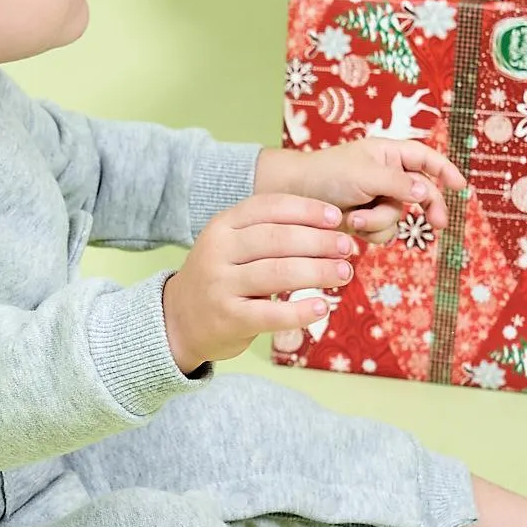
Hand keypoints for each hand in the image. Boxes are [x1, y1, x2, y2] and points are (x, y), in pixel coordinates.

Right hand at [162, 193, 358, 371]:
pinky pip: (271, 314)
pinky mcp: (228, 319)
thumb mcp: (232, 245)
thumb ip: (268, 233)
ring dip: (318, 271)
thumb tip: (329, 228)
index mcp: (222, 225)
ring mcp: (221, 285)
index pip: (269, 207)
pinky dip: (300, 311)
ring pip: (278, 273)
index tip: (336, 218)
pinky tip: (322, 307)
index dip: (306, 210)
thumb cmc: (221, 277)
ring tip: (344, 273)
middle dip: (319, 241)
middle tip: (347, 248)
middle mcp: (218, 251)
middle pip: (278, 239)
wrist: (178, 319)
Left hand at [272, 136, 467, 247]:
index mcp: (388, 153)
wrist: (295, 196)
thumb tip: (426, 190)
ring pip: (399, 217)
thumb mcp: (366, 174)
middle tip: (438, 225)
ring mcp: (376, 199)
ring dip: (381, 221)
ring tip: (357, 218)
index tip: (461, 187)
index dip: (444, 170)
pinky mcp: (365, 220)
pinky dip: (371, 231)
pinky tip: (352, 225)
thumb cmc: (328, 174)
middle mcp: (386, 175)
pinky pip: (383, 231)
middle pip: (421, 193)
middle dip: (428, 208)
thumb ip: (399, 183)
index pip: (425, 158)